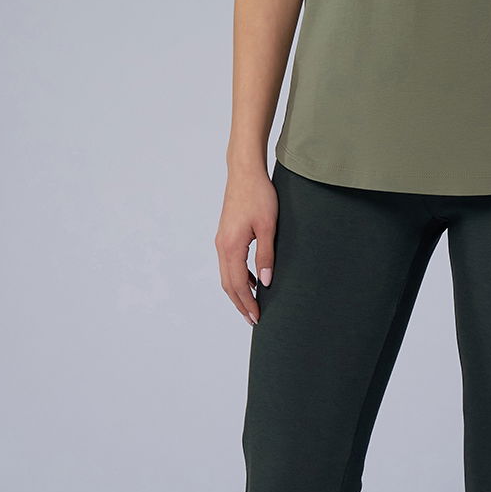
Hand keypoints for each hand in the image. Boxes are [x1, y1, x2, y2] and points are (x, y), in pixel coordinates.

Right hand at [215, 166, 278, 325]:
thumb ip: (266, 255)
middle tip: (253, 319)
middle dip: (240, 303)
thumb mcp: (268, 227)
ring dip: (238, 291)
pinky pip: (229, 263)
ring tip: (252, 305)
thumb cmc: (259, 195)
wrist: (245, 172)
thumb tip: (265, 282)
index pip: (238, 284)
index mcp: (231, 246)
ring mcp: (222, 240)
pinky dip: (238, 276)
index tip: (257, 317)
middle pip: (228, 284)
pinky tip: (253, 280)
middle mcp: (222, 246)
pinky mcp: (225, 235)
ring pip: (227, 275)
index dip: (247, 303)